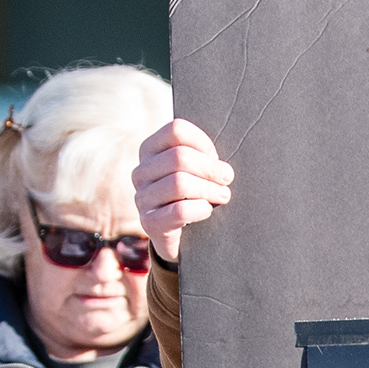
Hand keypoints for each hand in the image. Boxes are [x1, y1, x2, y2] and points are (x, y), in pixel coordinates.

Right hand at [133, 118, 233, 265]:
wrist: (181, 237)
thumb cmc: (193, 195)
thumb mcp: (195, 170)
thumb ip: (203, 156)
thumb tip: (221, 164)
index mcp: (150, 150)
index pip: (175, 130)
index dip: (202, 142)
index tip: (216, 157)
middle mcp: (141, 172)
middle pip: (179, 157)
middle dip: (210, 168)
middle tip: (227, 179)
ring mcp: (142, 197)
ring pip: (179, 183)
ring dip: (209, 189)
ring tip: (223, 195)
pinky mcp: (149, 223)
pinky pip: (179, 211)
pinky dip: (200, 209)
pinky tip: (208, 210)